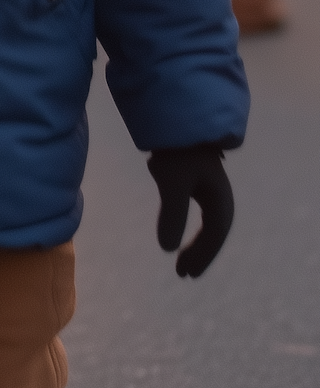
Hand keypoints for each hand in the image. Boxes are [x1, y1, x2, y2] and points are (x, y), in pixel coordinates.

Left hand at [147, 143, 233, 276]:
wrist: (176, 114)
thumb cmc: (176, 150)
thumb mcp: (172, 182)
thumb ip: (172, 214)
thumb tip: (167, 249)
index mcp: (220, 198)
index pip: (214, 235)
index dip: (201, 256)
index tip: (186, 273)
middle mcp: (219, 194)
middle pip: (214, 232)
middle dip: (200, 252)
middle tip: (184, 273)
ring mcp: (209, 185)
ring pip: (207, 221)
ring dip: (196, 241)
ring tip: (181, 260)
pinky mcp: (196, 177)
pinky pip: (197, 208)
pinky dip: (188, 222)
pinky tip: (175, 227)